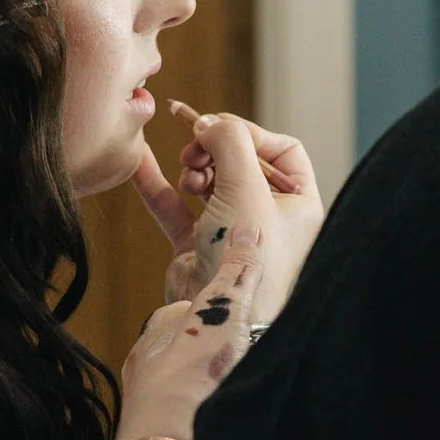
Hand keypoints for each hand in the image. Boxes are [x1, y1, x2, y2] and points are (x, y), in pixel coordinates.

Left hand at [88, 230, 266, 439]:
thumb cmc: (193, 378)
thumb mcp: (225, 313)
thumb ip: (239, 274)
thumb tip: (247, 228)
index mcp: (163, 327)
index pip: (195, 309)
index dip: (225, 314)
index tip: (248, 324)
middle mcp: (148, 362)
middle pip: (190, 350)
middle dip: (216, 356)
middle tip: (247, 365)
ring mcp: (148, 402)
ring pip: (182, 389)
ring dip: (206, 392)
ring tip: (235, 399)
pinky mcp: (153, 439)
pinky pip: (180, 422)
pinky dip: (199, 421)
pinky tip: (217, 428)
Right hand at [131, 106, 323, 323]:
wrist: (221, 318)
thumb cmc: (251, 258)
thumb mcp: (247, 188)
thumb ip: (231, 143)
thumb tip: (210, 121)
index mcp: (299, 203)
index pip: (281, 150)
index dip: (249, 133)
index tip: (218, 127)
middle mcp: (270, 217)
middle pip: (242, 162)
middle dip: (215, 149)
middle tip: (194, 148)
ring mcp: (233, 232)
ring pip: (210, 182)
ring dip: (194, 170)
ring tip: (187, 174)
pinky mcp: (198, 247)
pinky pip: (177, 208)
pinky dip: (160, 186)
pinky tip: (139, 161)